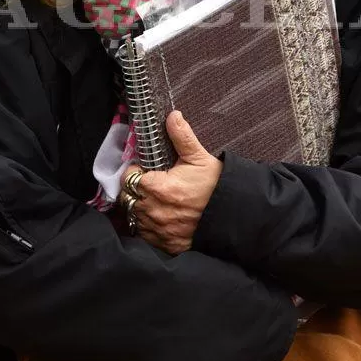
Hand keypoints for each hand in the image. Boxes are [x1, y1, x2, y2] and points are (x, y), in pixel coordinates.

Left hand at [123, 111, 222, 255]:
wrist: (233, 217)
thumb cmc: (216, 186)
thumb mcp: (199, 158)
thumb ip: (182, 136)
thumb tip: (172, 116)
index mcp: (158, 187)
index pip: (128, 177)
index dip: (134, 172)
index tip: (144, 170)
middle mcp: (153, 211)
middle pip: (127, 198)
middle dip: (134, 190)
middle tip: (149, 185)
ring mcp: (157, 230)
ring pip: (133, 217)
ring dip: (139, 209)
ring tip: (154, 202)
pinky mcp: (164, 244)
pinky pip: (144, 235)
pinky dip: (147, 227)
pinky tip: (160, 218)